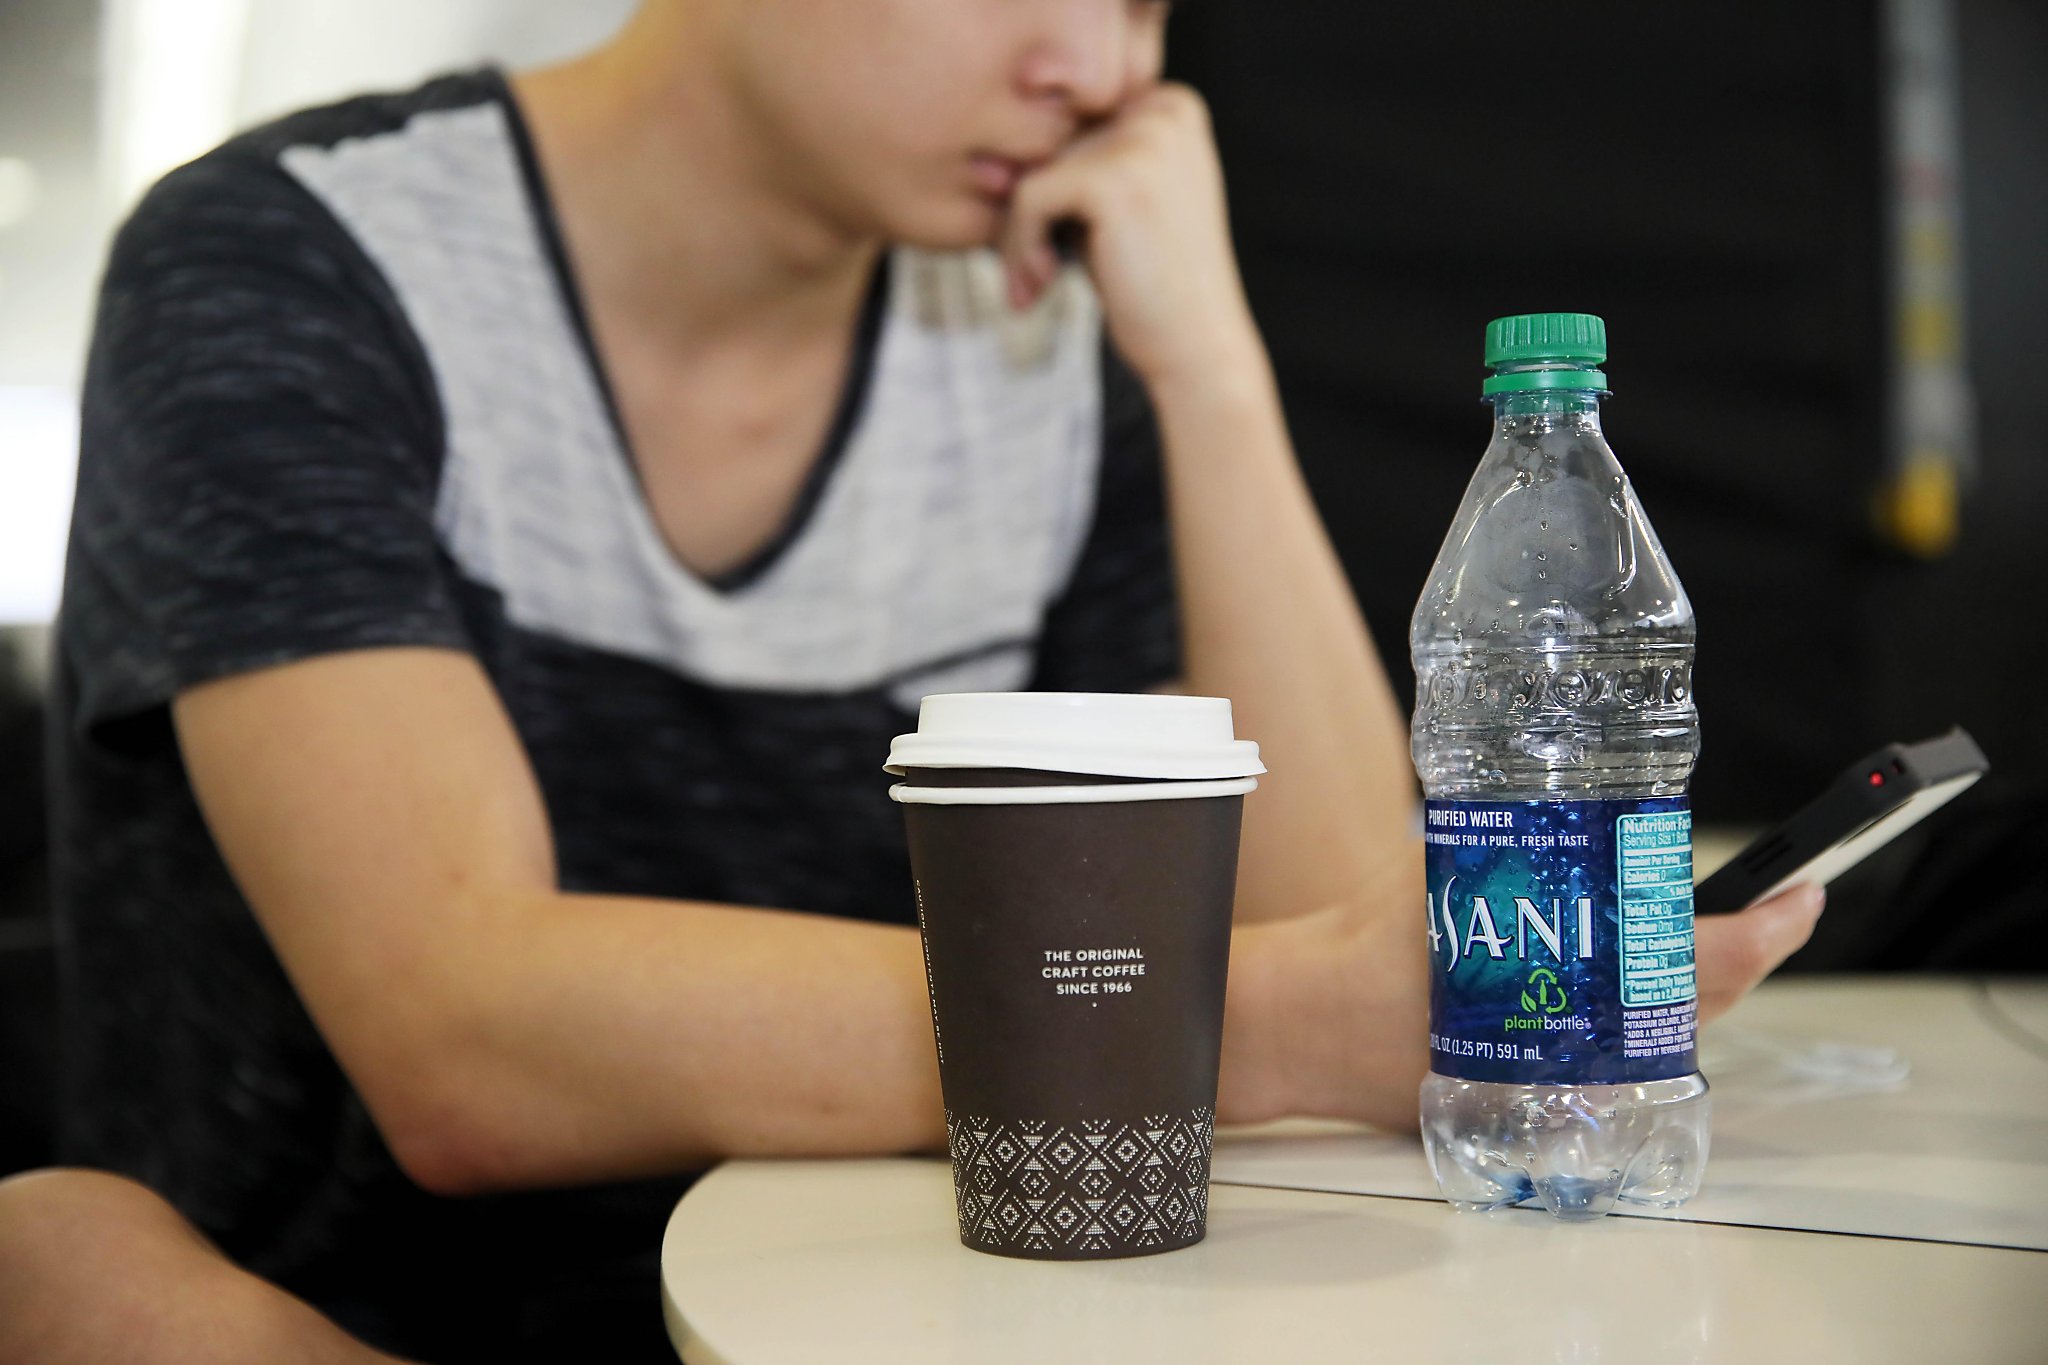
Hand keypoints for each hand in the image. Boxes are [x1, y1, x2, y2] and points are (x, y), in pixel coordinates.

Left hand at [999, 83, 1259, 389]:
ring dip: (1018, 235)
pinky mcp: (1111, 179)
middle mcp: (1162, 110)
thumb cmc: (1151, 286)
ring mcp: (1141, 141)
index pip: (1070, 124)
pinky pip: (1028, 196)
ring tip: (1035, 286)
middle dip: (1029, 214)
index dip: (1050, 186)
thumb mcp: (1121, 205)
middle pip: (1049, 144)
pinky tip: (1040, 287)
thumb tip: (991, 152)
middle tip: (1034, 275)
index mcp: (1170, 106)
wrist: (1197, 349)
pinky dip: (1019, 247)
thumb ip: (1080, 160)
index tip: (1047, 244)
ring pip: (1032, 170)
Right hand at [1224, 879, 1824, 1132]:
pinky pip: (1615, 1059)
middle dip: (1739, 954)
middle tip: (1773, 909)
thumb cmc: (1373, 942)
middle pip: (1699, 1005)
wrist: (1306, 1022)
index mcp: (1572, 987)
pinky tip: (1624, 984)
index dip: (1767, 928)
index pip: (1702, 958)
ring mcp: (1562, 1083)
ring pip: (1662, 1036)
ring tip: (1702, 936)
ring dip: (1690, 986)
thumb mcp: (1464, 873)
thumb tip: (1617, 847)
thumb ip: (1543, 862)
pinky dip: (1635, 1019)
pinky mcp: (1536, 1100)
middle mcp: (1580, 1048)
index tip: (1805, 897)